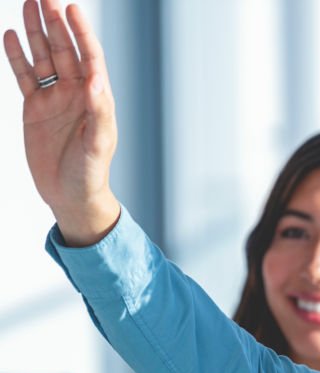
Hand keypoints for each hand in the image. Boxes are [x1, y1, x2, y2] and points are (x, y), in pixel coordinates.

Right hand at [4, 0, 119, 245]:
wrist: (70, 197)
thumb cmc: (90, 174)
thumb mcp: (98, 145)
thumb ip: (99, 113)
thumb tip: (95, 81)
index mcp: (95, 98)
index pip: (89, 57)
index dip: (81, 32)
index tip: (72, 8)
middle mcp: (76, 94)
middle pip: (64, 49)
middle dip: (54, 22)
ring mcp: (54, 99)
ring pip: (44, 57)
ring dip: (35, 32)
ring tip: (27, 4)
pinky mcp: (35, 108)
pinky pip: (24, 76)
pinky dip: (17, 56)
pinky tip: (9, 35)